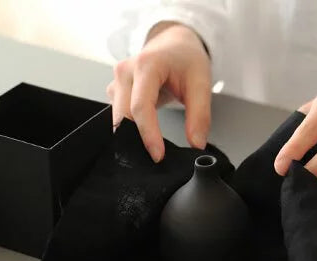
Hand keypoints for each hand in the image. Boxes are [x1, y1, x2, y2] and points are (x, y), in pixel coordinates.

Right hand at [106, 22, 211, 161]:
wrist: (174, 44)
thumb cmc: (186, 59)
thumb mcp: (201, 83)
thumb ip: (200, 115)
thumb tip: (196, 144)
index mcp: (146, 65)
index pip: (141, 107)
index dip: (148, 135)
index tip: (158, 156)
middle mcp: (125, 71)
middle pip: (124, 116)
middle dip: (137, 140)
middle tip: (155, 160)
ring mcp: (117, 81)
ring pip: (119, 118)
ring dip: (133, 136)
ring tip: (152, 149)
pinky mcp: (115, 91)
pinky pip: (118, 116)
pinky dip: (131, 129)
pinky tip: (144, 137)